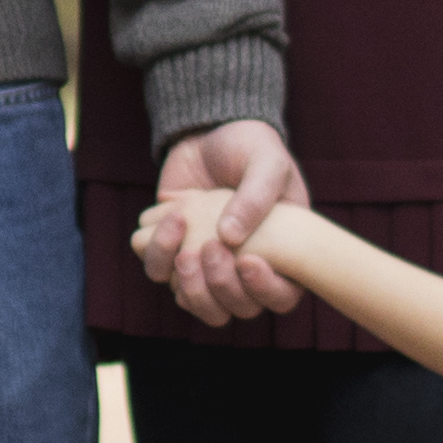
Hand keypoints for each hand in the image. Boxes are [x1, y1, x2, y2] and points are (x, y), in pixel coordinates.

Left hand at [152, 117, 304, 322]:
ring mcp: (205, 265)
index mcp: (282, 258)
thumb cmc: (254, 149)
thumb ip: (256, 197)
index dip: (265, 291)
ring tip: (185, 235)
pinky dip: (160, 250)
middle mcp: (242, 271)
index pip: (280, 298)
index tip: (248, 260)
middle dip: (218, 285)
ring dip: (186, 277)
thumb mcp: (267, 163)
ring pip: (193, 301)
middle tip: (210, 247)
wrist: (213, 133)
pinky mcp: (173, 251)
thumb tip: (229, 238)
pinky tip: (173, 216)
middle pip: (231, 310)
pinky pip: (159, 272)